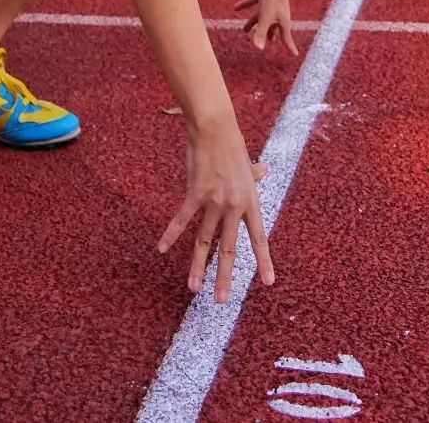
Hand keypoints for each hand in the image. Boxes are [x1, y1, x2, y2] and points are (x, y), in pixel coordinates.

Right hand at [158, 116, 273, 302]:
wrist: (215, 128)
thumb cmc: (231, 144)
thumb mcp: (247, 163)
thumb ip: (254, 174)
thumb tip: (264, 171)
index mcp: (250, 201)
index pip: (258, 236)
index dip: (263, 260)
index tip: (268, 282)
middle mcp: (234, 205)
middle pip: (229, 248)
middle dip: (224, 276)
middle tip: (222, 300)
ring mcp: (214, 201)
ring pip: (204, 241)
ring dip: (197, 266)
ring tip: (193, 289)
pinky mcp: (195, 193)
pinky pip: (181, 219)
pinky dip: (170, 234)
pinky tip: (161, 248)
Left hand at [234, 0, 298, 54]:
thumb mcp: (265, 16)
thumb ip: (261, 32)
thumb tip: (258, 48)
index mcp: (282, 20)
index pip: (286, 37)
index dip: (290, 46)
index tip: (295, 54)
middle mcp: (279, 12)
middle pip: (273, 27)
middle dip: (269, 35)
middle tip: (268, 42)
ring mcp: (272, 3)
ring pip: (262, 16)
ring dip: (253, 23)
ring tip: (244, 30)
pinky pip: (255, 2)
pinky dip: (246, 5)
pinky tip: (235, 8)